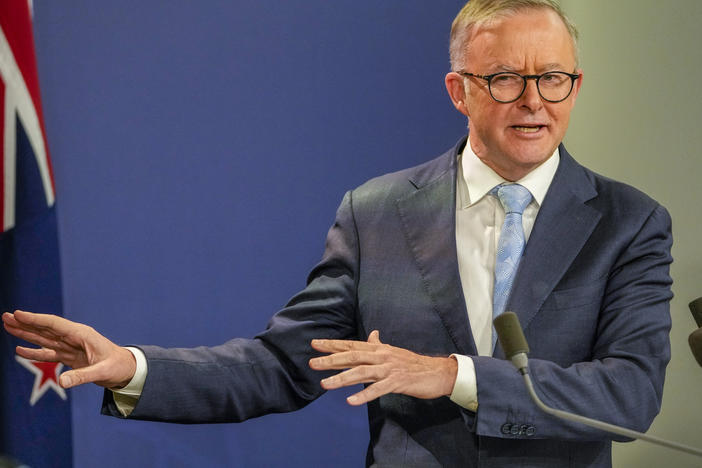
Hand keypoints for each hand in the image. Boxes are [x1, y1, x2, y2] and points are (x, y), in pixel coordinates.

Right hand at [2, 310, 135, 388]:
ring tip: (8, 326)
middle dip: (25, 323)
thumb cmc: (117, 367)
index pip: (54, 324)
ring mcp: (70, 347)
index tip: (18, 314)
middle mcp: (74, 338)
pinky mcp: (69, 357)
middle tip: (5, 316)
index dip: (35, 319)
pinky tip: (20, 350)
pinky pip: (48, 353)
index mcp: (82, 334)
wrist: (126, 370)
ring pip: (44, 339)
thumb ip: (82, 376)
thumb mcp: (102, 372)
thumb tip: (61, 383)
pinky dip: (34, 352)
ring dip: (26, 334)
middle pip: (45, 328)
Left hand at [309, 330, 456, 405]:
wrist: (437, 372)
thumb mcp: (393, 352)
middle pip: (352, 357)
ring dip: (341, 379)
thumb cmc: (413, 363)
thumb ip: (379, 345)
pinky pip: (378, 390)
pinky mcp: (397, 382)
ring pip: (361, 373)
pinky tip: (350, 401)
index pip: (351, 345)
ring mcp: (388, 369)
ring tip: (324, 384)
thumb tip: (372, 334)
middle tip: (312, 362)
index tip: (315, 344)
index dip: (332, 345)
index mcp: (378, 349)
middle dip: (331, 360)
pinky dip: (364, 395)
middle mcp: (381, 356)